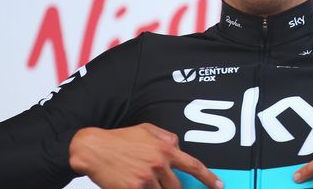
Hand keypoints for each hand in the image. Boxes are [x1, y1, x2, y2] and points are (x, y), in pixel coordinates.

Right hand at [69, 123, 222, 188]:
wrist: (93, 148)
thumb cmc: (119, 139)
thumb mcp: (147, 129)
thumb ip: (167, 138)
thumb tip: (179, 148)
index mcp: (165, 149)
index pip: (194, 166)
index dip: (209, 178)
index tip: (219, 186)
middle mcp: (159, 164)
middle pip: (177, 187)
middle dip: (170, 187)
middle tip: (157, 180)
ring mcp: (147, 179)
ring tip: (140, 178)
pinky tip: (134, 183)